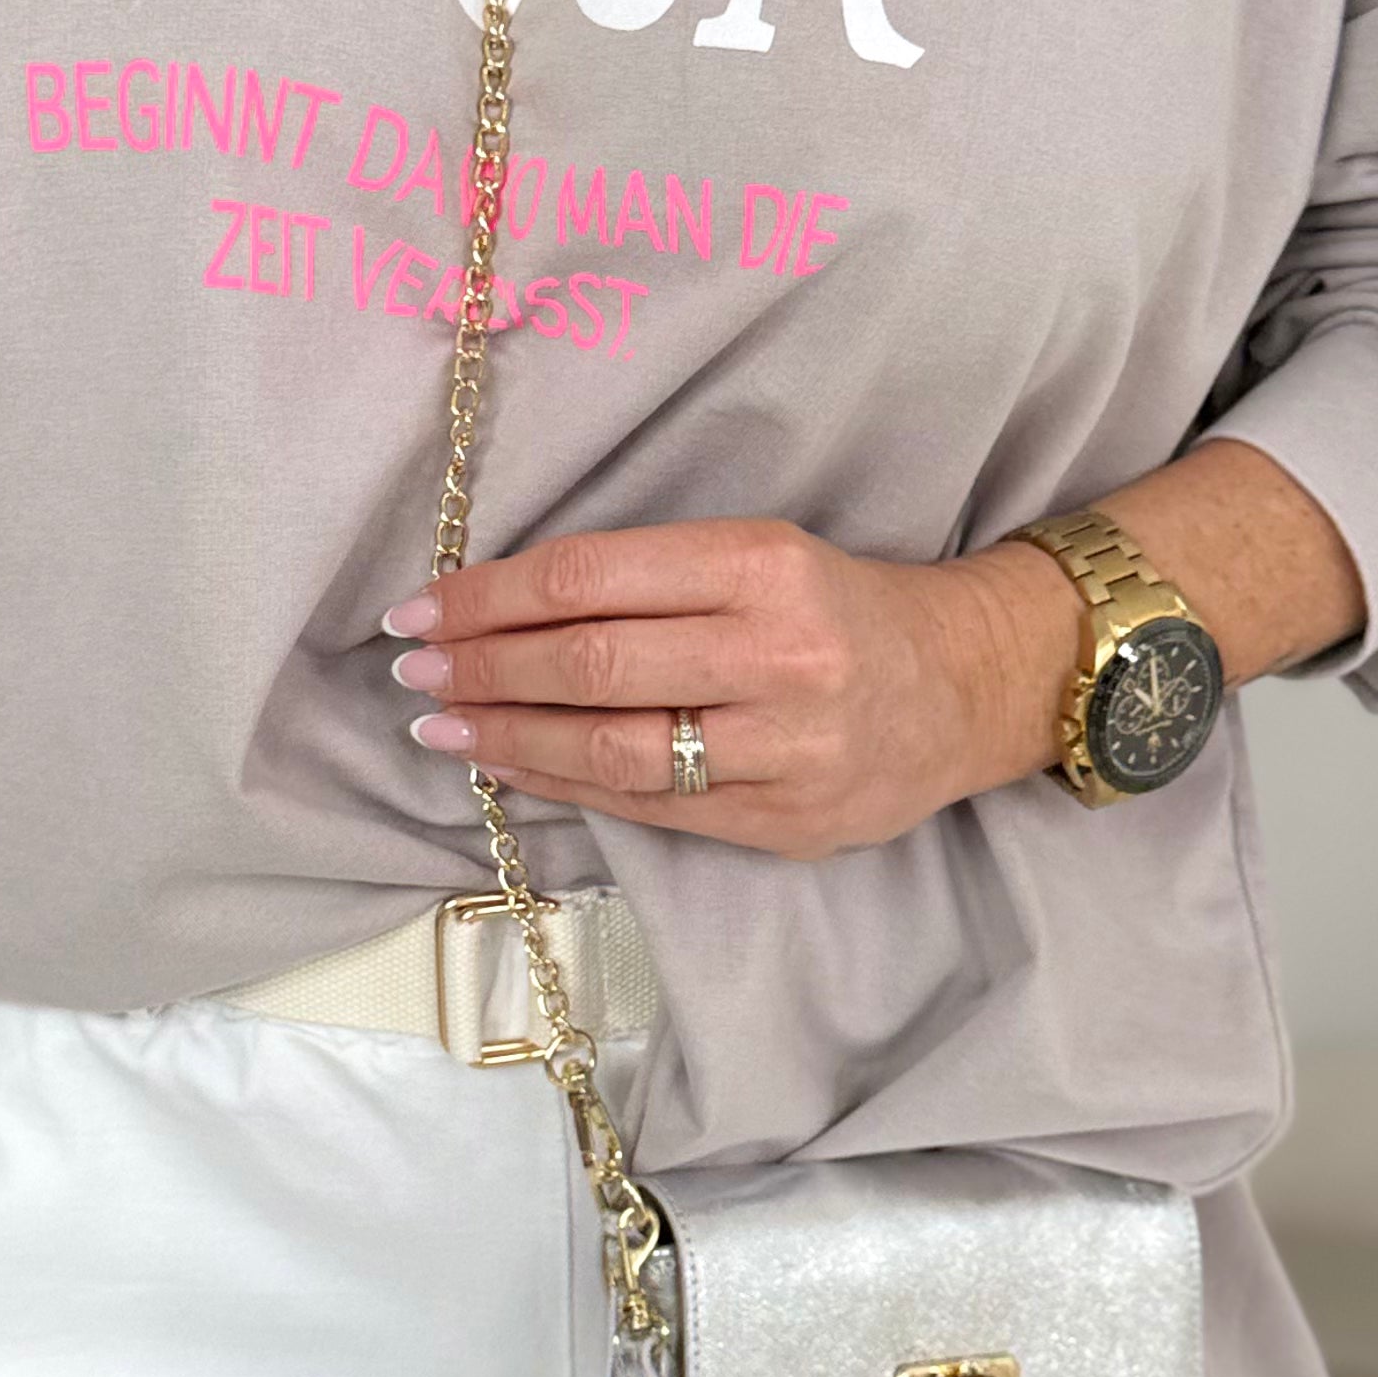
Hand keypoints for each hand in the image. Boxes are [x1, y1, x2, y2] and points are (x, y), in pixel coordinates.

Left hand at [380, 519, 1078, 859]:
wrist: (964, 686)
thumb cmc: (837, 609)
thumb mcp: (759, 555)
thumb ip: (648, 578)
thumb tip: (498, 606)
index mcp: (763, 565)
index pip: (591, 577)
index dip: (490, 596)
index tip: (421, 608)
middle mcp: (778, 655)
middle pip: (591, 664)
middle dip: (482, 668)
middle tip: (413, 670)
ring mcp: (785, 747)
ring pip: (612, 747)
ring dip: (506, 736)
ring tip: (439, 726)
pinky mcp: (785, 820)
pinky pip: (648, 805)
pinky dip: (561, 784)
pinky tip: (507, 766)